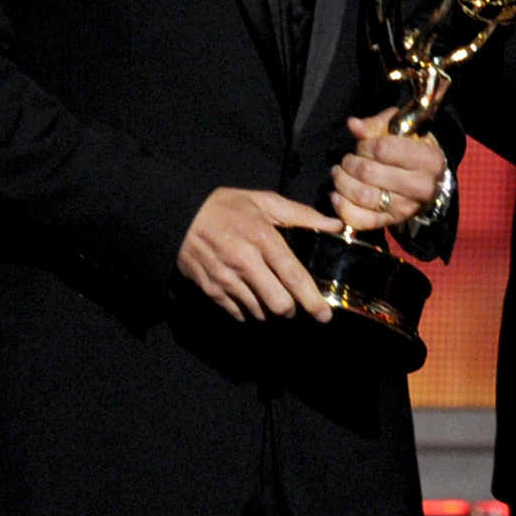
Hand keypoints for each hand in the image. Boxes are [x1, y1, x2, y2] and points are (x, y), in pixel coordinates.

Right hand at [177, 188, 342, 322]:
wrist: (180, 216)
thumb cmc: (226, 207)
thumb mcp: (264, 201)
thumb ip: (301, 215)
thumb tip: (335, 226)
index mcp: (262, 238)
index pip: (293, 276)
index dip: (312, 300)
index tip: (324, 315)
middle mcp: (245, 262)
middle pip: (279, 304)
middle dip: (291, 309)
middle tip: (292, 302)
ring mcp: (226, 279)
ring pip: (259, 313)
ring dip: (269, 310)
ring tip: (268, 296)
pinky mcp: (211, 290)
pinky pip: (238, 314)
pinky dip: (248, 311)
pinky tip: (248, 296)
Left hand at [330, 107, 446, 229]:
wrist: (426, 179)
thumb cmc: (410, 148)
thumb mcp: (400, 129)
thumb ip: (376, 125)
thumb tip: (354, 125)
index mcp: (429, 159)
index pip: (383, 149)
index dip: (365, 145)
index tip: (363, 145)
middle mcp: (422, 186)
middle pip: (369, 173)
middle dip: (350, 163)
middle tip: (348, 159)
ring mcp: (407, 208)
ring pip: (363, 195)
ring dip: (342, 182)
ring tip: (339, 172)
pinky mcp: (391, 222)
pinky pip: (362, 220)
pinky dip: (343, 208)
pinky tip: (336, 195)